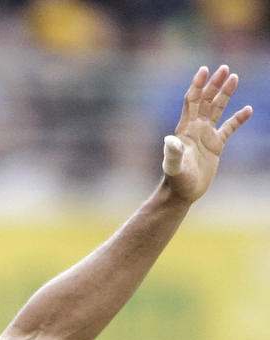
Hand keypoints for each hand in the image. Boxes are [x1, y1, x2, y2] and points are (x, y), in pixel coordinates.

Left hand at [162, 65, 251, 203]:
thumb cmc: (176, 180)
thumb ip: (173, 152)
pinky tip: (248, 109)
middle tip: (225, 68)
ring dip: (225, 94)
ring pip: (217, 109)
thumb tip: (170, 140)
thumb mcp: (174, 166)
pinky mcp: (216, 146)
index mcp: (185, 128)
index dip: (197, 85)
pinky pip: (229, 128)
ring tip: (235, 77)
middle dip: (214, 84)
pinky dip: (238, 119)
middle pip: (205, 100)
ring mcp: (206, 136)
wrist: (182, 193)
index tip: (205, 69)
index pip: (191, 101)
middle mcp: (195, 128)